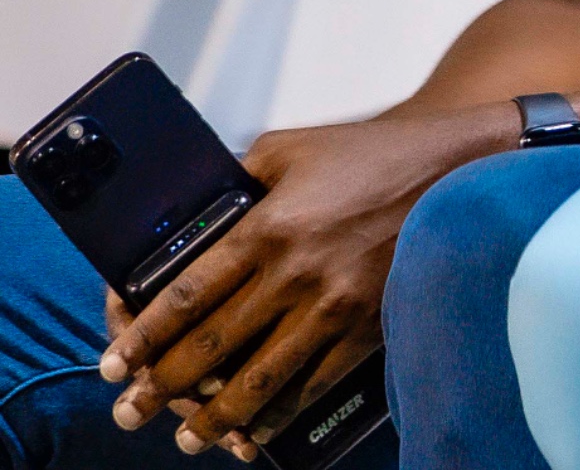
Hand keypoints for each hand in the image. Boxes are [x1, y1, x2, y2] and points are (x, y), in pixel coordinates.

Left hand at [100, 106, 513, 457]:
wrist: (459, 169)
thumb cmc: (374, 152)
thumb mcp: (293, 147)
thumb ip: (240, 179)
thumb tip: (195, 215)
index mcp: (268, 224)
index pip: (185, 294)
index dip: (142, 336)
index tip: (115, 364)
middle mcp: (295, 271)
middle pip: (211, 346)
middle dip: (162, 388)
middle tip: (130, 413)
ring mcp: (335, 305)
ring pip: (258, 379)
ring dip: (213, 416)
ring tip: (187, 438)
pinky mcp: (370, 325)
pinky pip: (313, 384)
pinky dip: (277, 415)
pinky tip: (253, 430)